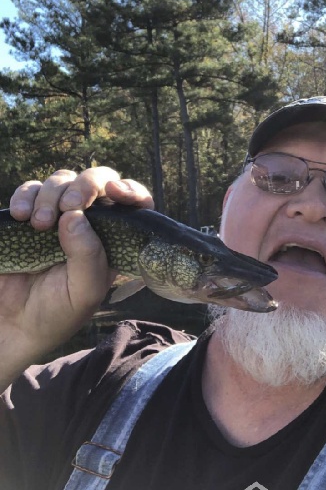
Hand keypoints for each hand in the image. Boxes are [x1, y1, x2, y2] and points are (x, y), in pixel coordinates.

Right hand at [0, 167, 153, 388]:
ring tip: (39, 224)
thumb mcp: (84, 293)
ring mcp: (58, 214)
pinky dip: (25, 196)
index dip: (129, 190)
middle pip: (97, 180)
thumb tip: (76, 216)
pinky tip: (21, 216)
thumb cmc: (57, 312)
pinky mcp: (29, 213)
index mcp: (112, 238)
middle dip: (86, 184)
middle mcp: (89, 220)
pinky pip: (30, 189)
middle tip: (69, 205)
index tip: (114, 192)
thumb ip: (88, 257)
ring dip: (51, 194)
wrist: (13, 325)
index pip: (133, 202)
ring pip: (63, 179)